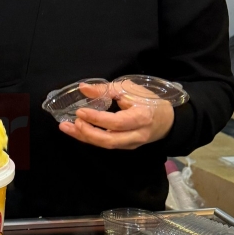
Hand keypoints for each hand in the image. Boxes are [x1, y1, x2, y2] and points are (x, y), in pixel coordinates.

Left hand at [58, 82, 174, 150]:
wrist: (166, 120)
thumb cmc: (148, 100)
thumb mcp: (129, 89)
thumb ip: (105, 89)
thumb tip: (83, 88)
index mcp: (141, 117)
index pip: (117, 122)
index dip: (97, 118)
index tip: (80, 111)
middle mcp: (137, 134)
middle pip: (110, 140)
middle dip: (88, 133)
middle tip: (72, 122)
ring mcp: (131, 144)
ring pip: (106, 145)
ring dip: (85, 137)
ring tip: (67, 127)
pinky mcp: (125, 147)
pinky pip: (106, 144)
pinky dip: (91, 138)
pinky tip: (77, 131)